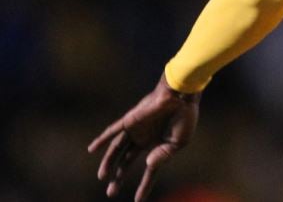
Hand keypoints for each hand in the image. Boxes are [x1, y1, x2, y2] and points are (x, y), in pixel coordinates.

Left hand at [88, 74, 200, 200]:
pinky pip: (113, 131)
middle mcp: (143, 139)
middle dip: (119, 176)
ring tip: (102, 178)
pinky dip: (102, 139)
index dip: (144, 185)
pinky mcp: (130, 120)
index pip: (149, 169)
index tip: (137, 200)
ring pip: (117, 150)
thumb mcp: (179, 142)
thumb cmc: (184, 117)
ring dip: (108, 163)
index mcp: (157, 145)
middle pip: (126, 161)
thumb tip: (149, 165)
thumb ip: (164, 155)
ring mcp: (135, 130)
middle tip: (111, 192)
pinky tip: (92, 149)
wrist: (182, 96)